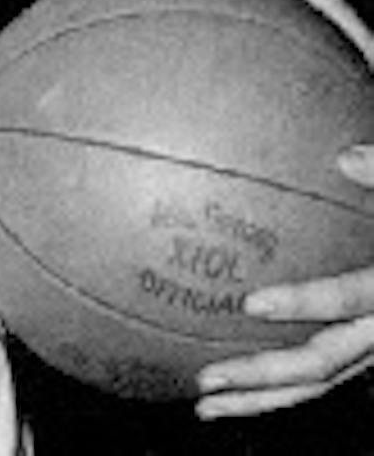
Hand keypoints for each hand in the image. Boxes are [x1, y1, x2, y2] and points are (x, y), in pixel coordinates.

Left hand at [196, 144, 373, 416]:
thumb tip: (344, 156)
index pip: (349, 298)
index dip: (304, 303)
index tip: (252, 302)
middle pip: (323, 363)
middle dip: (262, 375)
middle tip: (204, 379)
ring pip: (320, 384)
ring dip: (261, 399)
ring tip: (204, 406)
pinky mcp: (368, 352)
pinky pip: (324, 378)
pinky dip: (280, 391)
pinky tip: (235, 392)